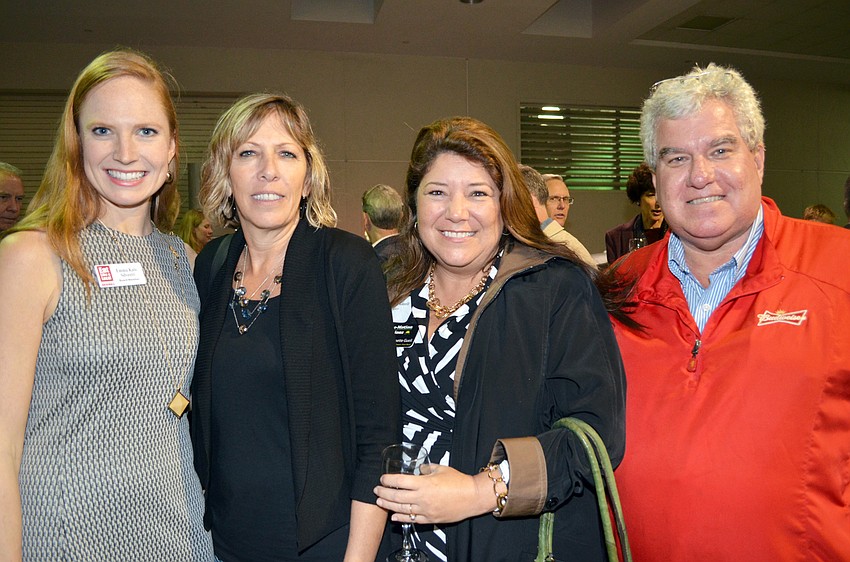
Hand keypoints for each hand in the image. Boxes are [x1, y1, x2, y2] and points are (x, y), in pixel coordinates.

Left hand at [374, 464, 493, 524]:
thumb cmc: (459, 481)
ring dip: (388, 505)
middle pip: (397, 496)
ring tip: (380, 502)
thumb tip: (418, 470)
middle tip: (376, 490)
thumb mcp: (441, 469)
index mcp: (424, 483)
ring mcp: (426, 510)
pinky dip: (401, 518)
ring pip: (402, 509)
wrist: (472, 497)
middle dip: (383, 493)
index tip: (382, 478)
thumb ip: (427, 469)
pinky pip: (412, 519)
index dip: (388, 480)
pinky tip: (393, 516)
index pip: (400, 481)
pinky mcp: (430, 519)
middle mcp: (422, 497)